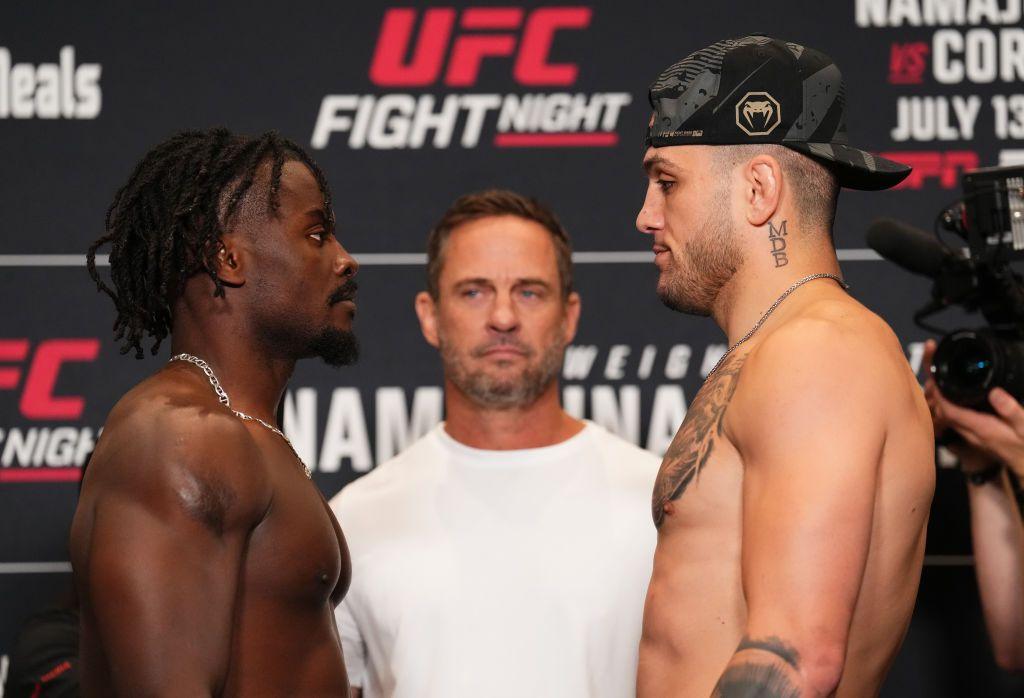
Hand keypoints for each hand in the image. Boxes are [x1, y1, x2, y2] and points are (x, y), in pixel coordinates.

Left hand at [922, 339, 1023, 477]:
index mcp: (981, 428)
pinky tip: (953, 396)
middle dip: (935, 393)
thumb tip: (995, 393)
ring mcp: (971, 435)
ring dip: (941, 400)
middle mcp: (971, 433)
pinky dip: (950, 406)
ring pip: (947, 416)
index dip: (939, 394)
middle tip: (935, 374)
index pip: (948, 410)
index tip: (936, 378)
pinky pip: (956, 419)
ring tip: (939, 381)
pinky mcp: (975, 435)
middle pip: (942, 412)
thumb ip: (1011, 411)